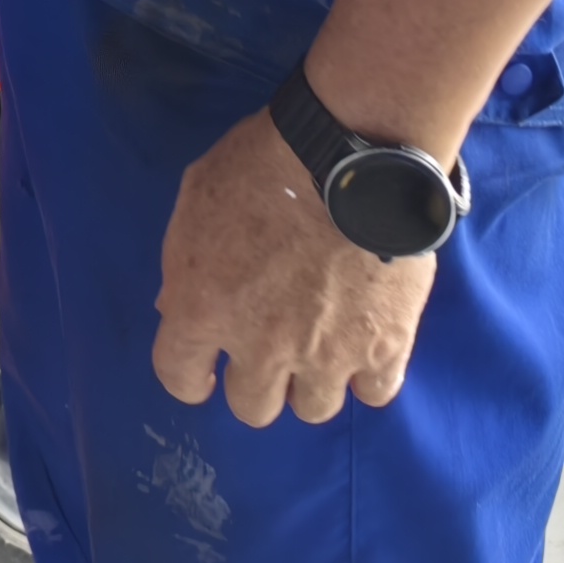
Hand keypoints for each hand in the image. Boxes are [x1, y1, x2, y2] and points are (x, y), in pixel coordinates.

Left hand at [150, 109, 432, 425]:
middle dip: (256, 381)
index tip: (205, 370)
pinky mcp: (385, 347)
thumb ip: (184, 262)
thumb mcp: (198, 197)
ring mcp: (326, 354)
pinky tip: (364, 346)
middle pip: (252, 407)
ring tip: (320, 346)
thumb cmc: (265, 161)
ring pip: (313, 408)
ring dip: (311, 381)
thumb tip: (179, 307)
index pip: (179, 376)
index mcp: (202, 308)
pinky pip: (374, 393)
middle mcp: (261, 346)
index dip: (189, 376)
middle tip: (270, 348)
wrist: (351, 154)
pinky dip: (368, 374)